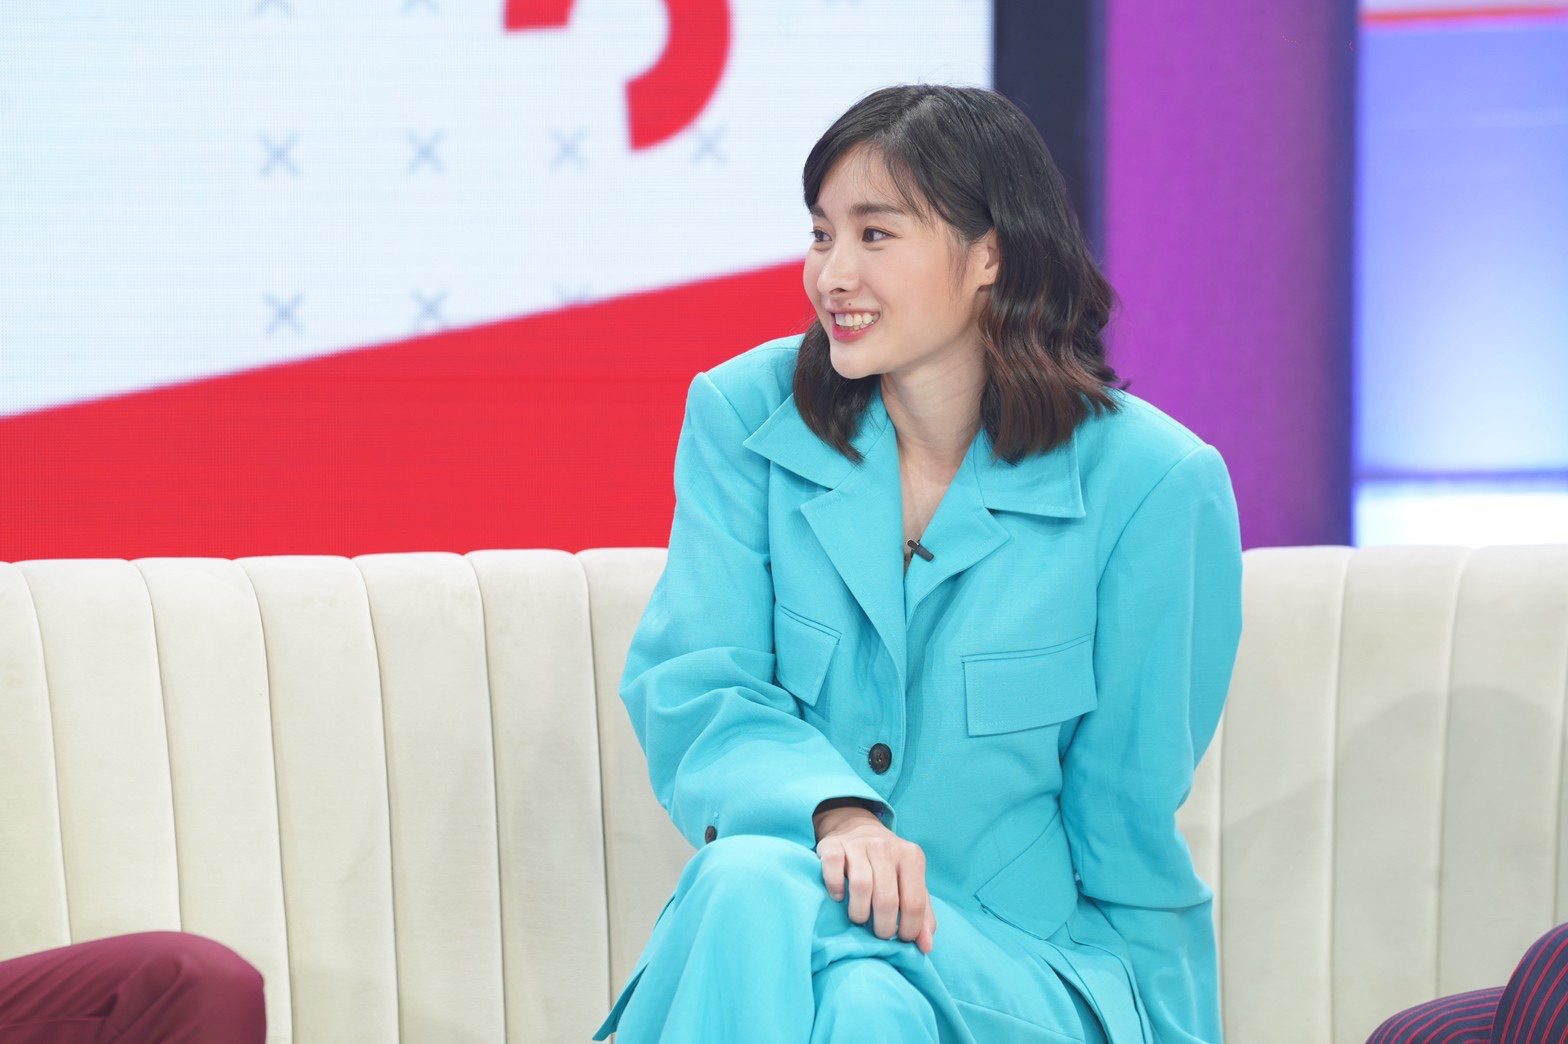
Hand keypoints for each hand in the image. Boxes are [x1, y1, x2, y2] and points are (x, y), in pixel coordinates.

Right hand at [812, 804, 936, 954]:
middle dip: (883, 926)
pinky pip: (833, 867)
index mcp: (911, 857)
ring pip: (861, 886)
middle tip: (879, 934)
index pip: (914, 902)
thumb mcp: (909, 882)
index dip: (909, 929)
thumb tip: (926, 947)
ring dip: (859, 912)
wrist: (856, 827)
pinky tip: (838, 898)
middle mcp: (886, 847)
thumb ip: (922, 913)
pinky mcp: (833, 845)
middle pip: (887, 898)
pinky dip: (835, 887)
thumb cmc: (888, 864)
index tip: (901, 939)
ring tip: (860, 919)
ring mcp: (859, 844)